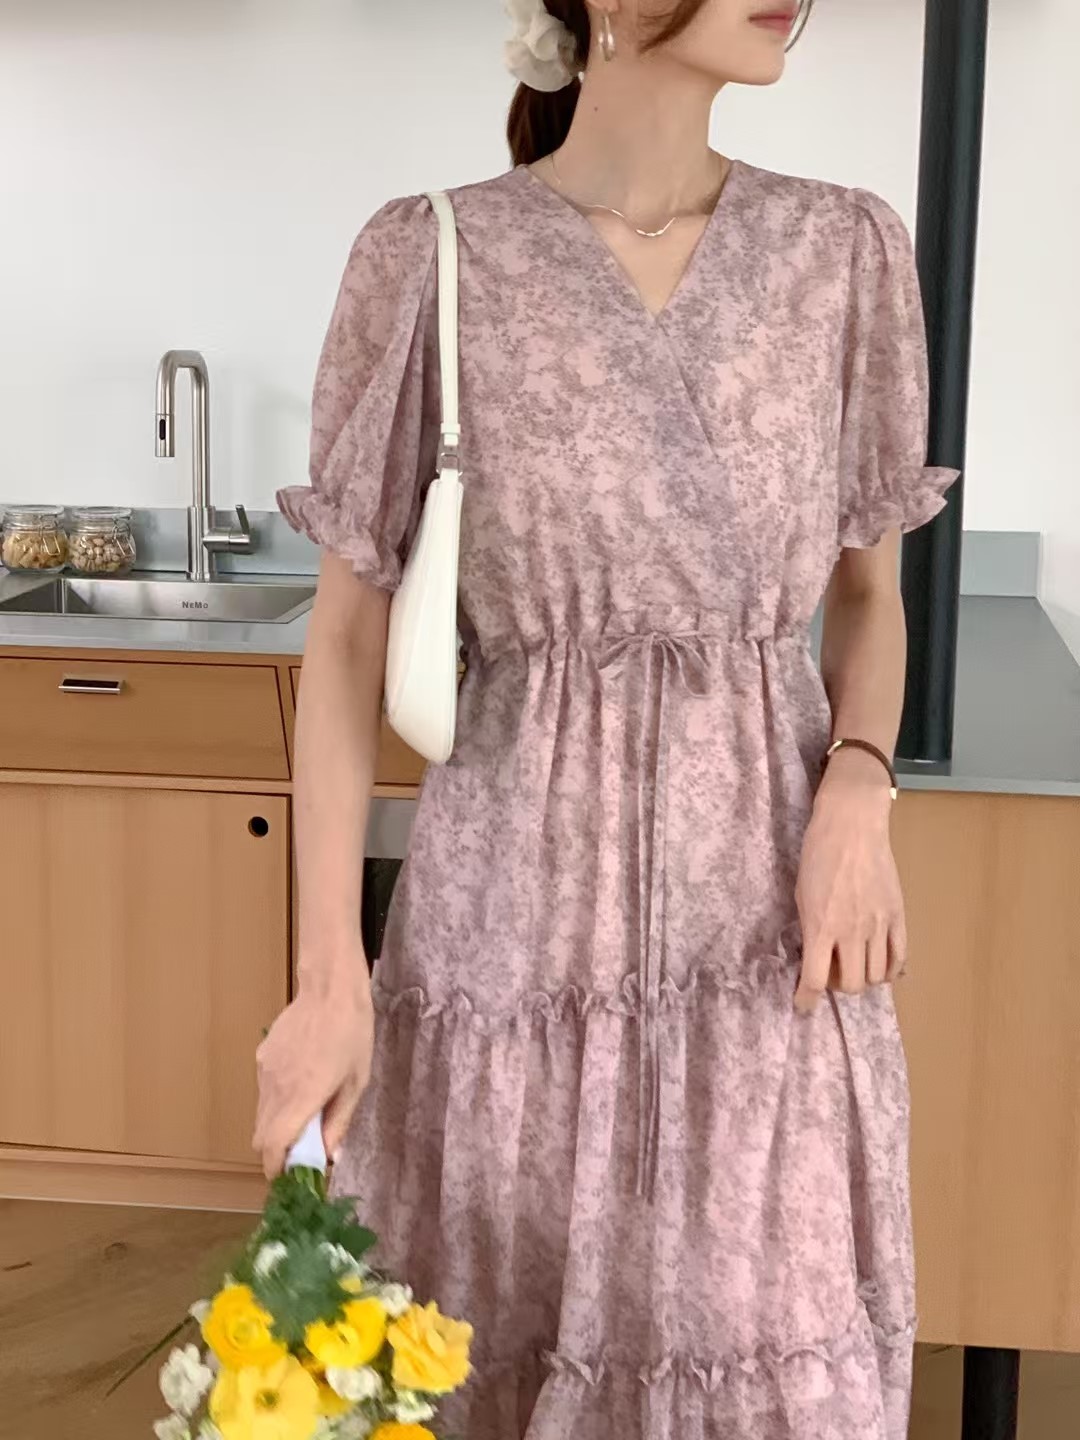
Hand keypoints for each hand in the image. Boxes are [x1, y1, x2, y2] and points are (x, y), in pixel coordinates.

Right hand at [253, 945, 374, 1177]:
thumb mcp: (357, 1081)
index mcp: (302, 1096)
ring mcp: (264, 1072)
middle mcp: (276, 1088)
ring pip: (261, 1115)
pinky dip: (277, 1101)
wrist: (330, 989)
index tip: (288, 1178)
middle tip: (302, 1152)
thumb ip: (339, 1121)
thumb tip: (329, 1157)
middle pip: (261, 1137)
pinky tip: (301, 1082)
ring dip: (277, 1126)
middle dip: (277, 1152)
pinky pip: (264, 1092)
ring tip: (306, 1114)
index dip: (276, 1169)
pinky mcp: (261, 1058)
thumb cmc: (352, 1034)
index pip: (273, 1146)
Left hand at [793, 748, 906, 1013]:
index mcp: (821, 926)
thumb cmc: (817, 854)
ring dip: (864, 980)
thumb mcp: (801, 894)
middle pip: (852, 985)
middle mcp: (852, 932)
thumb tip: (815, 954)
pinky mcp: (898, 915)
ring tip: (855, 967)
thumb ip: (810, 928)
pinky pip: (900, 957)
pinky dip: (891, 970)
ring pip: (877, 976)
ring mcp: (879, 925)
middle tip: (831, 974)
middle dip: (839, 987)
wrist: (852, 826)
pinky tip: (883, 968)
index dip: (807, 1000)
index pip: (816, 980)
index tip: (803, 1006)